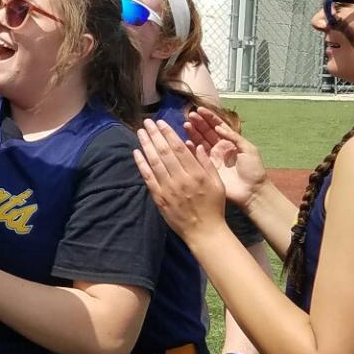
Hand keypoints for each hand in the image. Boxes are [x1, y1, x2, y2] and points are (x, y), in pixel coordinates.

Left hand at [134, 117, 227, 239]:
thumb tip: (195, 145)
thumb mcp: (217, 183)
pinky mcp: (159, 198)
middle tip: (147, 122)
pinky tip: (136, 152)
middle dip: (154, 134)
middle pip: (164, 152)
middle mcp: (180, 179)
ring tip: (140, 132)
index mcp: (196, 174)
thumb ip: (206, 163)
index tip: (161, 122)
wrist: (204, 231)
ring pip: (154, 162)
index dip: (168, 133)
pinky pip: (148, 178)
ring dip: (146, 145)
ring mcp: (168, 189)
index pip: (179, 148)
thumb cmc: (213, 206)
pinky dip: (141, 164)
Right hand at [183, 107, 266, 209]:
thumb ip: (234, 137)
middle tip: (190, 115)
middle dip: (198, 123)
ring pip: (200, 142)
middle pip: (206, 132)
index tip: (199, 110)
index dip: (209, 117)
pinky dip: (191, 149)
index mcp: (230, 142)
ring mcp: (212, 158)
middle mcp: (219, 148)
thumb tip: (218, 127)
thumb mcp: (248, 149)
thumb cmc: (254, 170)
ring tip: (186, 125)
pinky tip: (186, 142)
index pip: (217, 126)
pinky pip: (197, 156)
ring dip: (192, 133)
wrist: (252, 191)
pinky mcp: (207, 168)